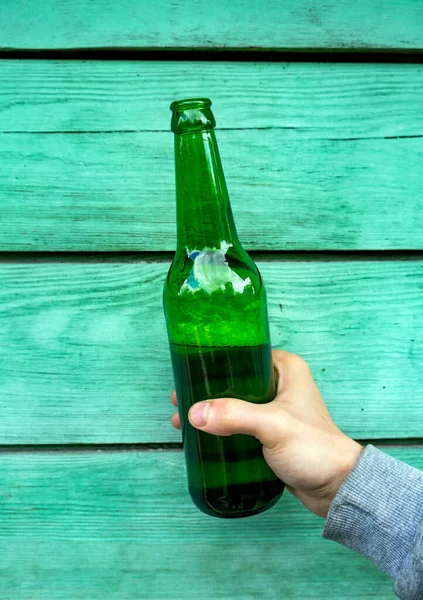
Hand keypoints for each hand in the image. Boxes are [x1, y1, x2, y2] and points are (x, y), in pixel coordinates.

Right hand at [171, 349, 362, 517]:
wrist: (336, 488)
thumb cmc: (315, 449)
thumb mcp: (273, 426)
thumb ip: (235, 415)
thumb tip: (194, 413)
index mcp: (285, 368)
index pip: (243, 354)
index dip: (213, 362)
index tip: (187, 372)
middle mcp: (280, 384)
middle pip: (233, 380)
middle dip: (206, 391)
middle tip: (179, 400)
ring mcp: (274, 410)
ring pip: (234, 403)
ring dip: (211, 411)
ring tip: (184, 421)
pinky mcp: (270, 433)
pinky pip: (239, 424)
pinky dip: (221, 428)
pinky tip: (202, 436)